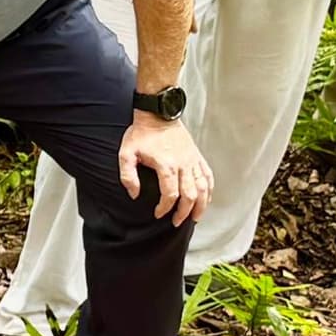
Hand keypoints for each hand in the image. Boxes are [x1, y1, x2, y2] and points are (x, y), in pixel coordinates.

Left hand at [121, 114, 213, 228]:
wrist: (158, 113)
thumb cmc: (141, 133)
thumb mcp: (126, 153)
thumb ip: (127, 176)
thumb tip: (134, 195)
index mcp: (166, 165)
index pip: (170, 195)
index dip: (165, 208)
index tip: (158, 214)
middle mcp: (183, 164)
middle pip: (190, 195)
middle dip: (184, 212)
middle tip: (176, 222)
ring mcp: (192, 160)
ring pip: (204, 188)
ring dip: (201, 205)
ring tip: (195, 217)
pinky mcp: (197, 156)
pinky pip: (208, 176)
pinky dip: (209, 190)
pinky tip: (206, 199)